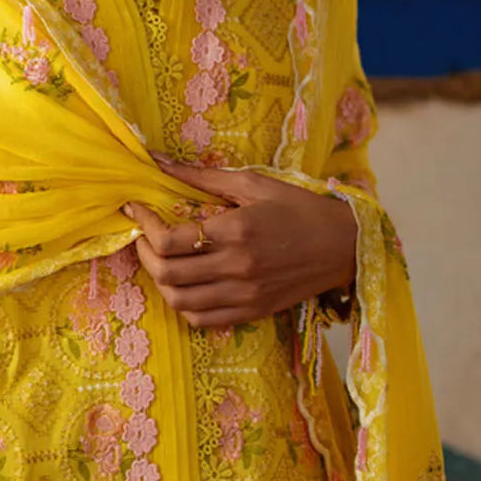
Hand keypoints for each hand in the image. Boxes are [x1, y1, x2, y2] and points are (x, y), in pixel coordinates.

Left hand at [123, 158, 356, 327]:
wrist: (344, 246)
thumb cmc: (300, 208)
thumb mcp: (254, 183)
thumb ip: (202, 176)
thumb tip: (158, 160)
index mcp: (237, 231)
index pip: (170, 240)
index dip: (144, 226)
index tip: (136, 209)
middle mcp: (238, 267)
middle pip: (167, 274)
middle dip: (144, 253)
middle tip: (143, 235)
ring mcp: (245, 295)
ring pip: (179, 301)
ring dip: (160, 280)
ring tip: (160, 259)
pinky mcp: (252, 312)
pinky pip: (202, 319)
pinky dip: (183, 304)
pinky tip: (184, 283)